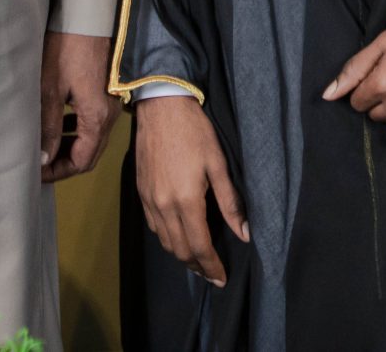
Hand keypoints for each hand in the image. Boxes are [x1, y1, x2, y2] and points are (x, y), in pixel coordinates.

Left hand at [40, 30, 119, 183]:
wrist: (87, 16)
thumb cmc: (67, 48)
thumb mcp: (50, 89)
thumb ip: (48, 127)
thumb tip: (43, 158)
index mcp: (96, 118)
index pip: (81, 162)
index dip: (57, 172)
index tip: (35, 172)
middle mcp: (109, 115)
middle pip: (89, 154)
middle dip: (63, 163)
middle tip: (39, 163)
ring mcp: (110, 103)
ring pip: (92, 139)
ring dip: (70, 147)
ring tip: (45, 146)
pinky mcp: (107, 92)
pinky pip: (93, 123)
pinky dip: (77, 131)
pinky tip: (59, 123)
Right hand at [133, 95, 248, 286]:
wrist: (160, 107)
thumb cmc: (194, 132)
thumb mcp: (218, 164)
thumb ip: (230, 202)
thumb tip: (245, 233)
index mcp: (186, 201)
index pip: (200, 246)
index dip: (212, 266)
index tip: (222, 278)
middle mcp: (163, 206)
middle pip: (180, 250)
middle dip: (198, 266)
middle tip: (213, 274)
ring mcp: (149, 201)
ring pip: (165, 242)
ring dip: (182, 255)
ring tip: (199, 260)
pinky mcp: (140, 194)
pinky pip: (154, 227)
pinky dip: (168, 239)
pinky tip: (179, 236)